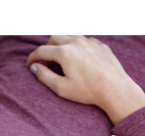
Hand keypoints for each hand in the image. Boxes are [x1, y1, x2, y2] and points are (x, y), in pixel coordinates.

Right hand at [27, 36, 144, 124]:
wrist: (114, 88)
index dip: (32, 58)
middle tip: (45, 62)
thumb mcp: (61, 88)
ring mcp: (89, 41)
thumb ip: (45, 76)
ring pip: (68, 36)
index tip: (29, 65)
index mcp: (64, 52)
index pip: (41, 51)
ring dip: (60, 45)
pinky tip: (77, 60)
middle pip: (53, 39)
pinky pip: (83, 40)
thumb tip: (35, 68)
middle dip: (46, 49)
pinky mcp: (99, 44)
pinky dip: (75, 47)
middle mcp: (75, 42)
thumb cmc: (88, 91)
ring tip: (60, 60)